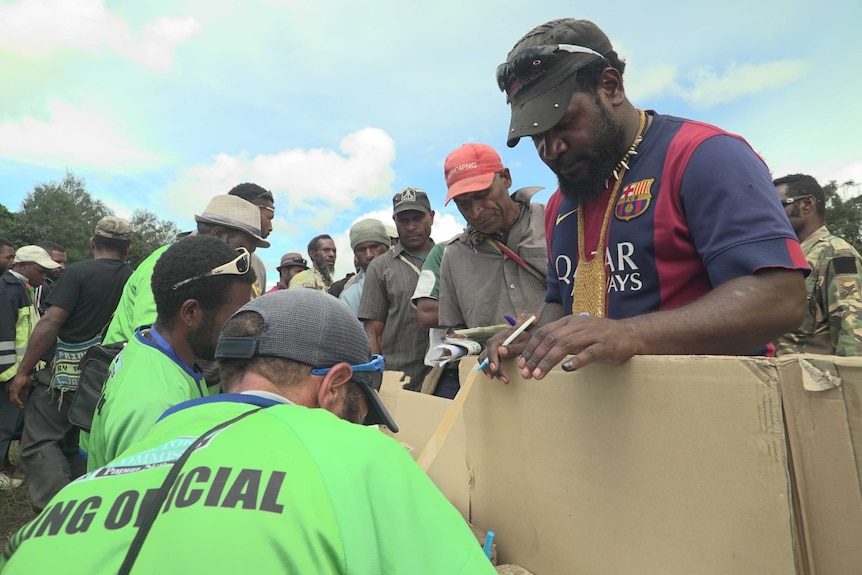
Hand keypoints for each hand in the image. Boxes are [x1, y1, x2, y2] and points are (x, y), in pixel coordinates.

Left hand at [7, 371, 31, 409]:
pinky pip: (15, 398)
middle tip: (21, 407)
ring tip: (21, 407)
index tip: (20, 404)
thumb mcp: (25, 386)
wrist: (23, 373)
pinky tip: (21, 404)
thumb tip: (26, 395)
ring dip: (17, 404)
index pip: (14, 397)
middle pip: (12, 399)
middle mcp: (11, 390)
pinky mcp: (14, 390)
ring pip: (13, 400)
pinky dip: (18, 402)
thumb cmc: (25, 378)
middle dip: (16, 404)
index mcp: (14, 389)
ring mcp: (12, 390)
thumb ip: (25, 391)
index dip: (16, 401)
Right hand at [478, 320, 533, 383]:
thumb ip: (513, 348)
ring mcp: (492, 348)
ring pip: (484, 359)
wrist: (528, 340)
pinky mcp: (493, 354)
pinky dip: (487, 369)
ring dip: (489, 370)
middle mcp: (494, 341)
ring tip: (501, 379)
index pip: (492, 345)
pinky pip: (485, 361)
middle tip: (504, 379)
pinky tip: (493, 376)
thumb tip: (501, 351)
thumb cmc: (527, 341)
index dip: (492, 357)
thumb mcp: (524, 343)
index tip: (495, 368)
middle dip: (493, 368)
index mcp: (502, 336)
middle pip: (487, 354)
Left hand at [518, 314, 638, 379]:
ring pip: (565, 346)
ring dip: (548, 361)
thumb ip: (561, 339)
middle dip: (535, 357)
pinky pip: (588, 353)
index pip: (544, 332)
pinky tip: (566, 369)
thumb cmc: (601, 337)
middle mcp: (578, 326)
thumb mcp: (578, 333)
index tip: (522, 363)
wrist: (630, 333)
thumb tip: (538, 353)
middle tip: (526, 373)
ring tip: (538, 375)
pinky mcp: (604, 346)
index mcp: (569, 322)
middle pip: (551, 340)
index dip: (531, 348)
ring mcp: (592, 335)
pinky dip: (576, 361)